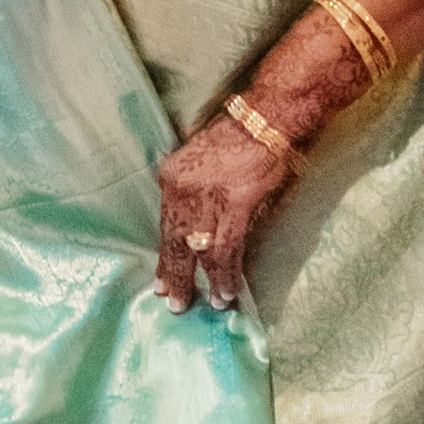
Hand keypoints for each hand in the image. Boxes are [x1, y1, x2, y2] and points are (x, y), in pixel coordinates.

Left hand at [154, 109, 295, 311]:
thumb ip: (191, 190)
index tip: (160, 280)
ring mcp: (207, 198)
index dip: (164, 255)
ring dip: (207, 282)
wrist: (264, 119)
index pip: (164, 225)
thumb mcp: (198, 159)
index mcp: (170, 177)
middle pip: (174, 242)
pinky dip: (227, 273)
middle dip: (176, 276)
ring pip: (201, 251)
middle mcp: (181, 190)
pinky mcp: (235, 205)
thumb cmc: (236, 136)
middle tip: (174, 302)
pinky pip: (228, 249)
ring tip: (211, 304)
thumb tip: (193, 225)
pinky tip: (228, 291)